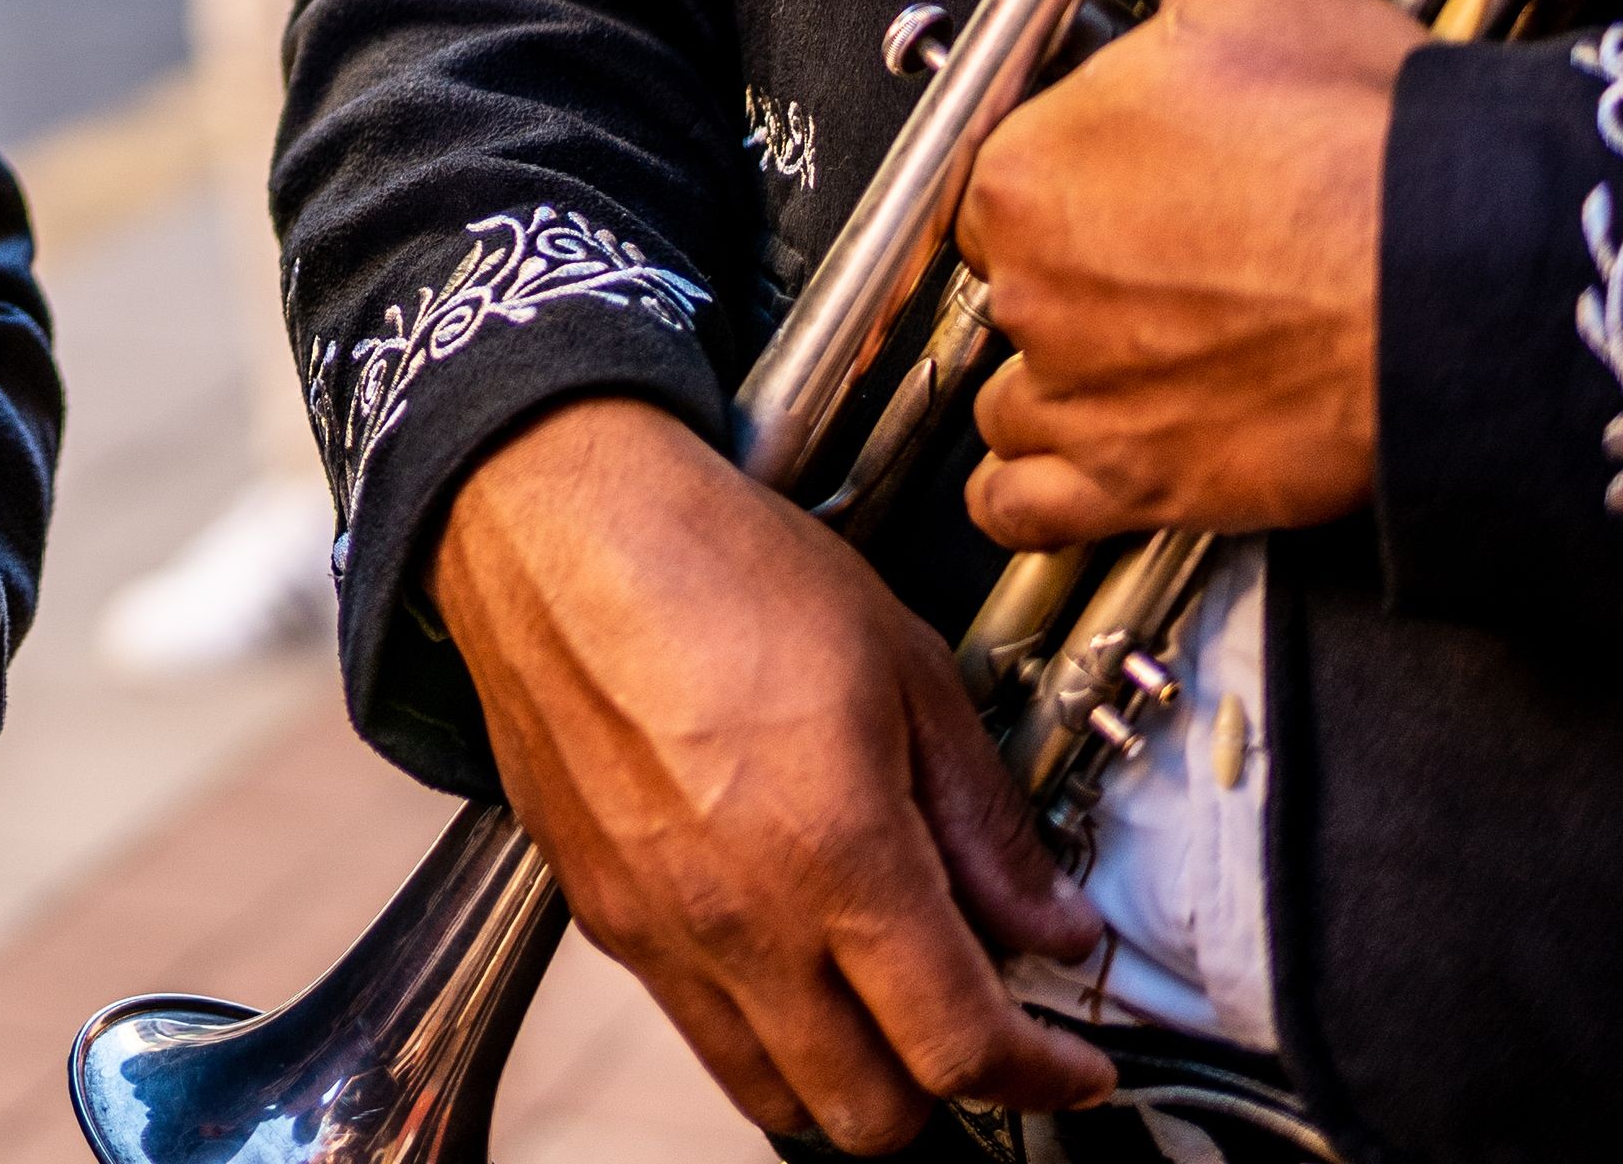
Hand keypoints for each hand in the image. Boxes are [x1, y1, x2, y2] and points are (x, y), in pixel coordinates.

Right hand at [428, 395, 1106, 1150]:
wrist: (550, 517)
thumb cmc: (716, 561)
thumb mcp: (904, 665)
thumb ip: (985, 819)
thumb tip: (1048, 924)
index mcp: (834, 854)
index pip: (959, 1048)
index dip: (1042, 1079)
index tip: (1072, 1066)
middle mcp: (739, 919)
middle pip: (866, 1118)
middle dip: (946, 1097)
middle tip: (979, 1030)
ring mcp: (655, 926)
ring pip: (771, 1097)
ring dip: (845, 1079)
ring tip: (880, 1002)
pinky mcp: (597, 910)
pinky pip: (694, 1022)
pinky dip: (759, 1023)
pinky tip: (786, 940)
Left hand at [959, 0, 1411, 546]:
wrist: (1463, 283)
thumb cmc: (1362, 139)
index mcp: (1023, 170)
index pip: (1007, 179)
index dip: (1076, 180)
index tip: (1136, 186)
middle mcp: (1026, 290)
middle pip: (1018, 286)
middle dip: (1078, 280)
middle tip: (1172, 269)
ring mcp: (1077, 394)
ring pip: (1015, 395)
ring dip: (1058, 385)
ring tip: (1137, 364)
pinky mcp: (1138, 485)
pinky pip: (1028, 510)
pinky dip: (1034, 500)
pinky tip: (1063, 478)